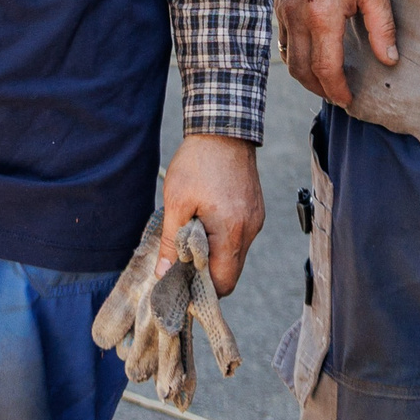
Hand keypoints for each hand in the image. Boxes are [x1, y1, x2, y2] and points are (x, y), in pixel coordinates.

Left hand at [159, 134, 263, 296]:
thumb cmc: (198, 162)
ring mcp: (256, 219)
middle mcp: (250, 229)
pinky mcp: (255, 210)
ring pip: (236, 255)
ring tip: (191, 240)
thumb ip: (171, 242)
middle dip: (206, 275)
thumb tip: (164, 274)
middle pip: (231, 272)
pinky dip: (223, 240)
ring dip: (214, 256)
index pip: (224, 282)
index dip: (202, 291)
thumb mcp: (176, 202)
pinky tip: (205, 225)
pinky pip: (240, 237)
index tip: (182, 286)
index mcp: (232, 232)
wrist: (224, 128)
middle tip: (181, 266)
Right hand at [275, 0, 394, 105]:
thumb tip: (389, 59)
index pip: (326, 69)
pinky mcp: (278, 5)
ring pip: (289, 59)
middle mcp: (297, 17)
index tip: (349, 99)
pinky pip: (283, 42)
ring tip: (327, 82)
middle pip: (302, 71)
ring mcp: (283, 11)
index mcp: (322, 16)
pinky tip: (313, 57)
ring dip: (306, 77)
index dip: (337, 89)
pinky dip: (296, 57)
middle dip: (321, 90)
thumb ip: (382, 27)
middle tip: (339, 96)